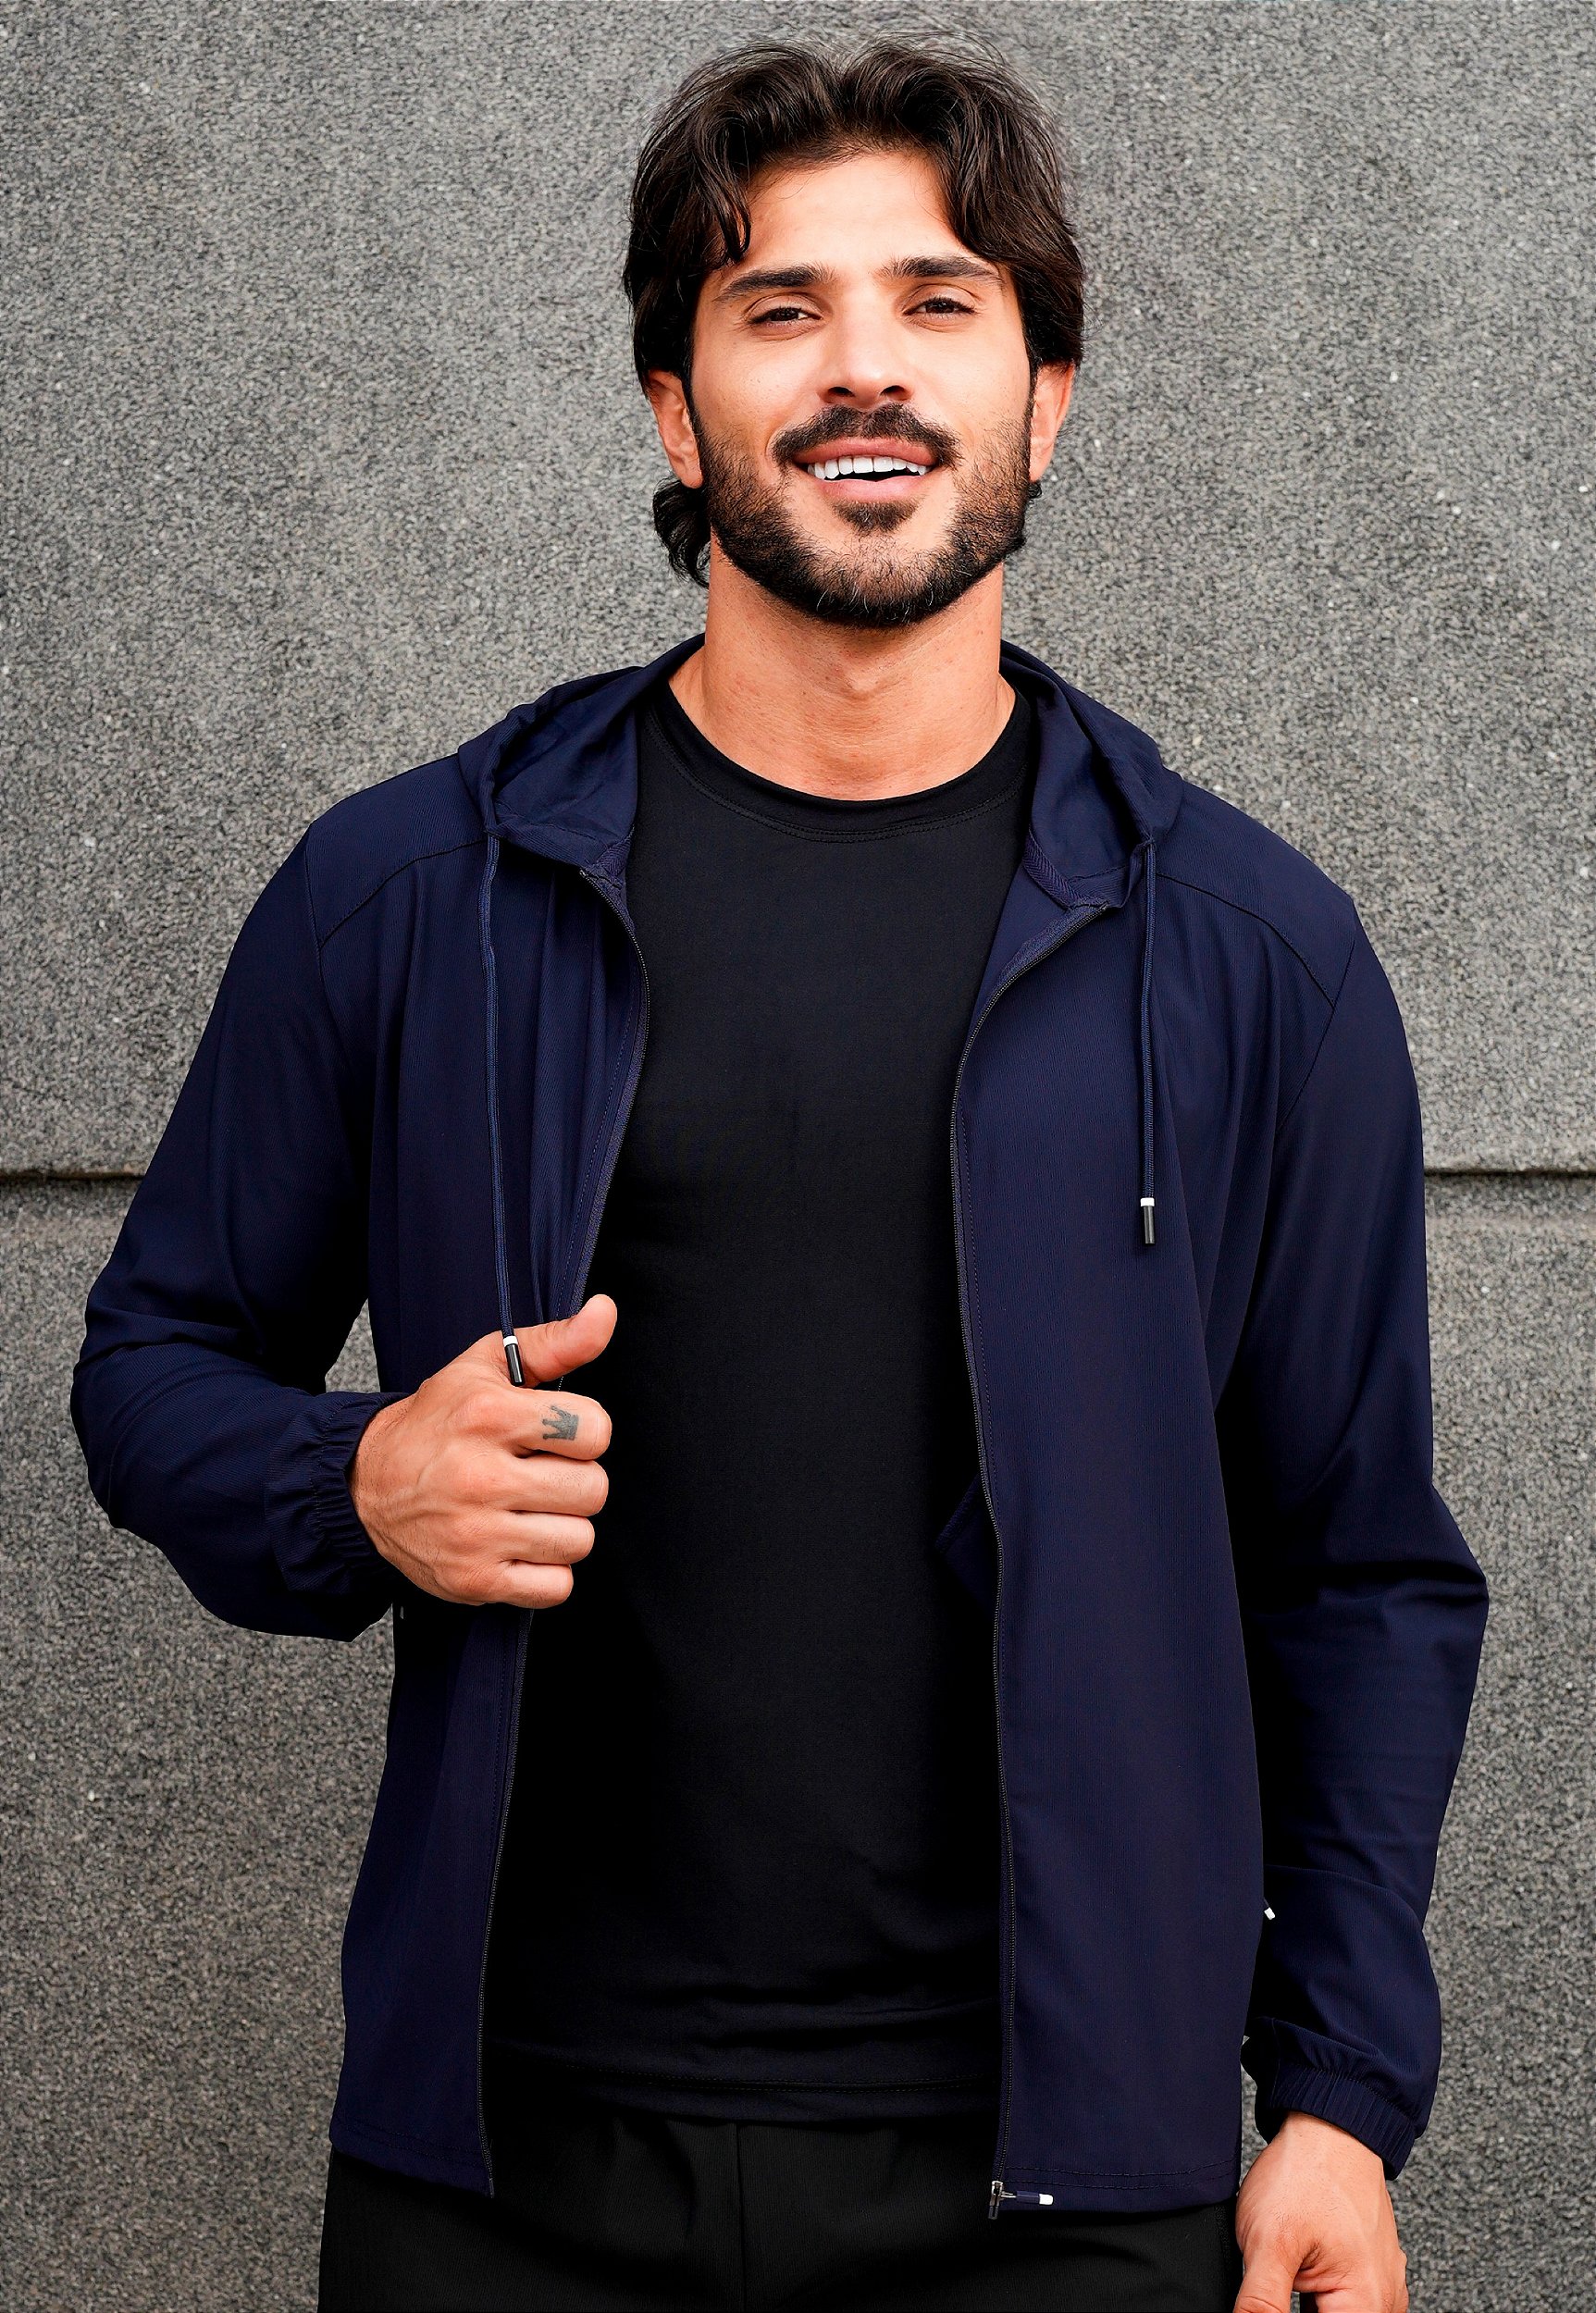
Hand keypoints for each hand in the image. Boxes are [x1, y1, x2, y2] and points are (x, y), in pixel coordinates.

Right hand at [349, 1295, 616, 1607]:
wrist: (363, 1484)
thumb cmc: (437, 1421)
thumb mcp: (486, 1367)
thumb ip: (555, 1342)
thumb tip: (605, 1311)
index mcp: (488, 1417)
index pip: (595, 1430)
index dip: (582, 1430)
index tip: (553, 1434)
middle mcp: (479, 1477)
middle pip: (593, 1490)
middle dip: (574, 1480)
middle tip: (537, 1473)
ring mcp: (474, 1535)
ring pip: (579, 1541)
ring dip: (561, 1527)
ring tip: (525, 1508)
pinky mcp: (472, 1581)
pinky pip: (556, 1588)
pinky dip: (546, 1571)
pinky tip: (517, 1544)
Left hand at [1235, 2112, 1406, 2311]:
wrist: (1328, 2124)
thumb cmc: (1307, 2172)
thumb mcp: (1269, 2241)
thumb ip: (1261, 2301)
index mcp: (1367, 2303)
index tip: (1265, 2303)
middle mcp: (1384, 2299)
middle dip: (1293, 2306)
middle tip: (1278, 2275)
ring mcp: (1380, 2282)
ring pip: (1334, 2312)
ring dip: (1303, 2302)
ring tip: (1287, 2266)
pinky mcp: (1368, 2268)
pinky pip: (1342, 2299)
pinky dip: (1317, 2295)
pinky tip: (1296, 2273)